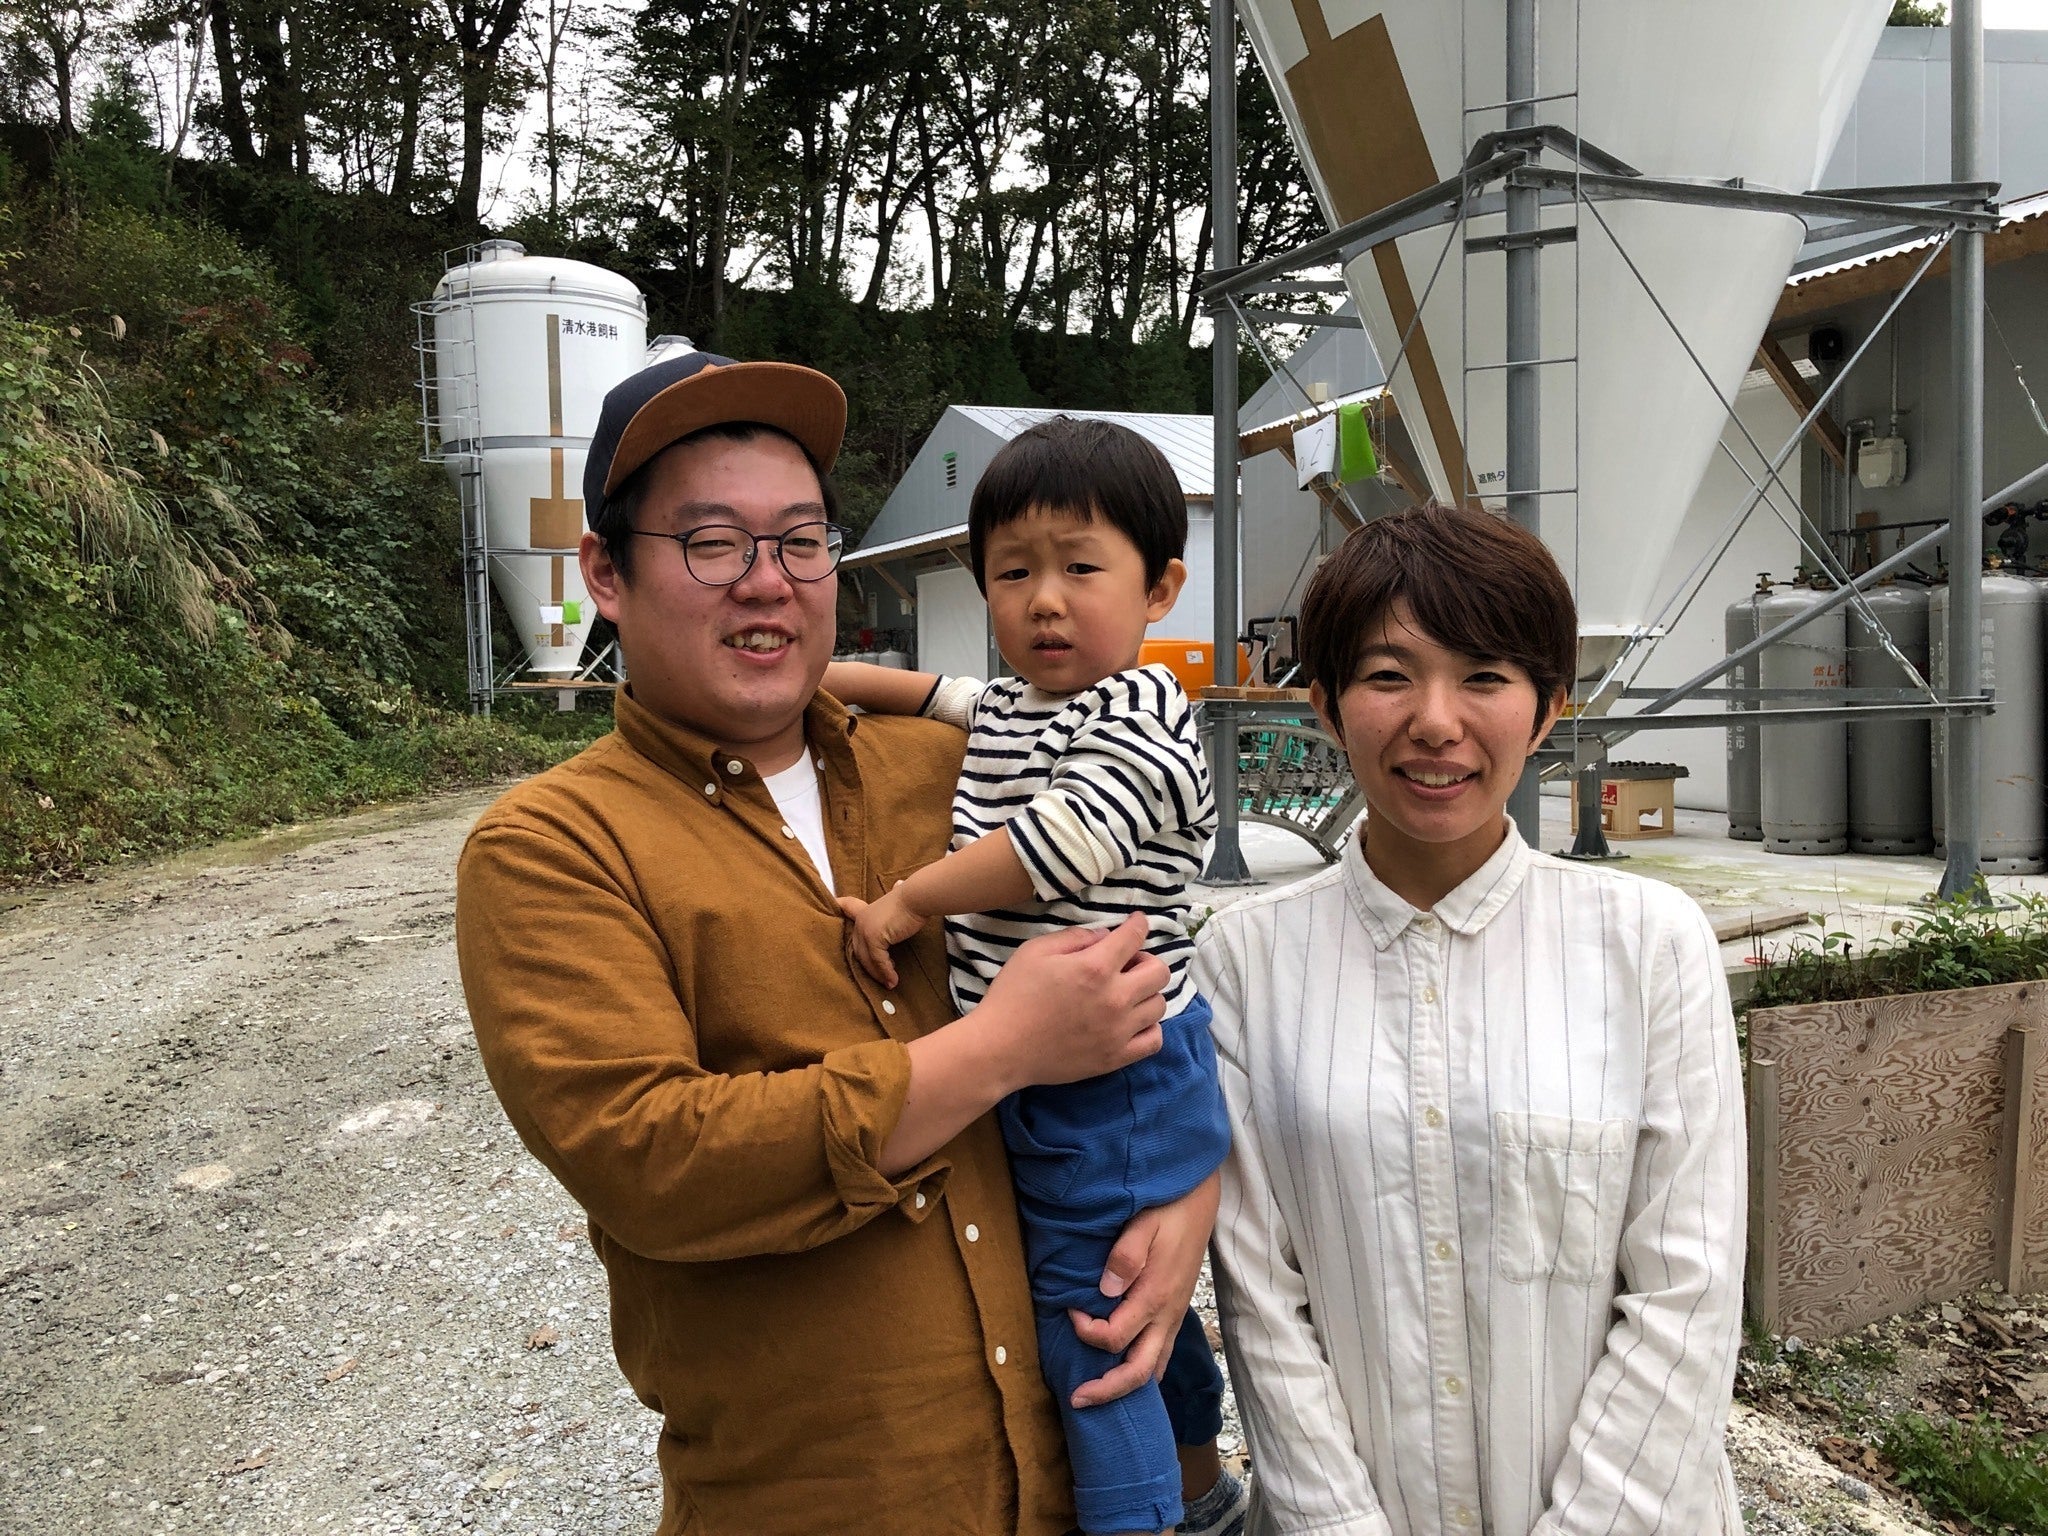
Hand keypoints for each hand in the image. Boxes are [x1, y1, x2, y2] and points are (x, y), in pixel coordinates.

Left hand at [836, 886, 924, 987]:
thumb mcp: (898, 898)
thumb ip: (894, 894)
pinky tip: (893, 980)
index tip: (833, 905)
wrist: (916, 898)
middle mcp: (862, 921)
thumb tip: (898, 884)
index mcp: (866, 911)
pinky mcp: (874, 938)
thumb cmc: (911, 898)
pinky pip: (878, 961)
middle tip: (883, 976)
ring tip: (889, 983)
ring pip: (867, 958)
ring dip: (879, 973)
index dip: (839, 907)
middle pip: (859, 949)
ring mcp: (866, 930)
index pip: (847, 908)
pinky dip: (886, 972)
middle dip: (869, 965)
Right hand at [976, 913, 1168, 1091]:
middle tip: (1126, 964)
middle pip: (1159, 972)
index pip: (1134, 937)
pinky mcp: (1115, 1058)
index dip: (1139, 924)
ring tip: (1127, 993)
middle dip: (1146, 960)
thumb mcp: (1035, 951)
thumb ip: (1074, 938)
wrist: (1000, 1049)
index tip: (1137, 922)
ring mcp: (1118, 1031)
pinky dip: (1149, 1027)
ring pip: (1160, 1005)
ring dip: (1147, 993)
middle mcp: (1114, 998)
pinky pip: (1154, 1040)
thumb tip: (1104, 936)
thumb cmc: (1012, 996)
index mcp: (1094, 967)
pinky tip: (1132, 1022)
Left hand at [1069, 1171, 1219, 1406]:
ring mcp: (1174, 1318)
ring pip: (1154, 1369)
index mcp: (1155, 1296)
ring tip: (1098, 1394)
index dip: (1085, 1331)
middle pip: (1139, 1372)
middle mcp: (1166, 1316)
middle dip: (1107, 1391)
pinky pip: (1161, 1355)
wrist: (1199, 1202)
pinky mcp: (1176, 1314)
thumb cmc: (1168, 1210)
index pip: (1114, 1337)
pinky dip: (1143, 1372)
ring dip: (1125, 1387)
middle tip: (1075, 1398)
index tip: (1068, 1309)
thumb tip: (1105, 1291)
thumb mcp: (1144, 1223)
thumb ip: (1126, 1256)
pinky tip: (1124, 1370)